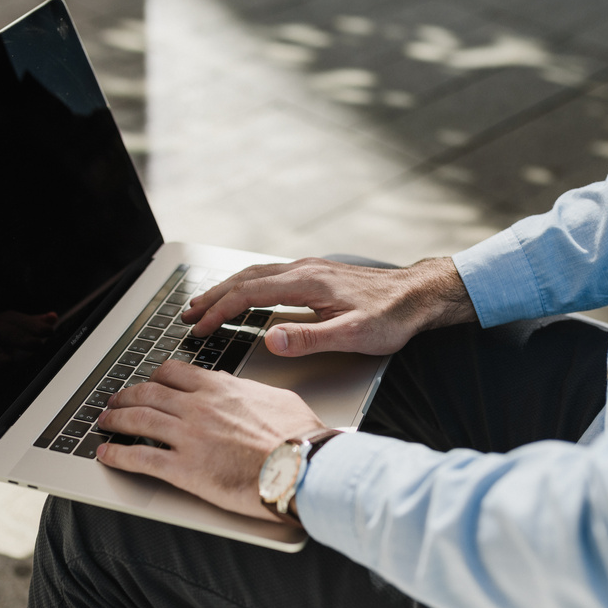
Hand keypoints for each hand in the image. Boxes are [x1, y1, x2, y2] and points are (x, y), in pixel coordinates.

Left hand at [95, 359, 324, 520]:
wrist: (304, 466)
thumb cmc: (299, 437)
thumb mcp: (275, 399)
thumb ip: (248, 393)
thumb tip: (242, 392)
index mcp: (220, 388)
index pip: (174, 372)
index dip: (155, 376)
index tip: (150, 381)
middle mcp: (198, 407)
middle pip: (148, 393)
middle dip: (126, 395)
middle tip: (115, 400)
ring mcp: (188, 437)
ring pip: (137, 419)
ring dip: (115, 419)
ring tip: (104, 422)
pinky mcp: (185, 469)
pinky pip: (140, 458)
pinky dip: (118, 455)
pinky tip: (107, 454)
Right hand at [181, 257, 474, 356]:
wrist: (420, 295)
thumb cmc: (392, 317)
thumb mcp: (353, 336)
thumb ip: (309, 338)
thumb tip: (271, 338)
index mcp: (307, 283)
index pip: (248, 295)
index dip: (218, 311)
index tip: (199, 327)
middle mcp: (304, 270)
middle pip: (245, 279)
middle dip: (212, 296)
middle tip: (187, 313)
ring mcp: (310, 269)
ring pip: (256, 274)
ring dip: (227, 288)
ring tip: (206, 303)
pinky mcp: (318, 273)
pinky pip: (270, 274)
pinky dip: (247, 284)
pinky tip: (246, 294)